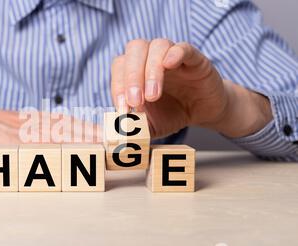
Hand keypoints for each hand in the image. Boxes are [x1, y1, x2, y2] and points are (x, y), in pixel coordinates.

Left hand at [111, 39, 272, 138]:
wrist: (202, 113)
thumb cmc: (170, 114)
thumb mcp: (146, 126)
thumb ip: (129, 128)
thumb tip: (109, 134)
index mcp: (135, 70)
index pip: (120, 67)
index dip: (118, 86)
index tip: (122, 109)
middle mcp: (151, 57)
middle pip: (134, 50)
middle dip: (132, 77)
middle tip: (136, 101)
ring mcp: (172, 55)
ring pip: (156, 46)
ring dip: (151, 70)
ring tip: (153, 96)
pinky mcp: (194, 58)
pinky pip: (183, 47)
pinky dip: (175, 53)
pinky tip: (169, 65)